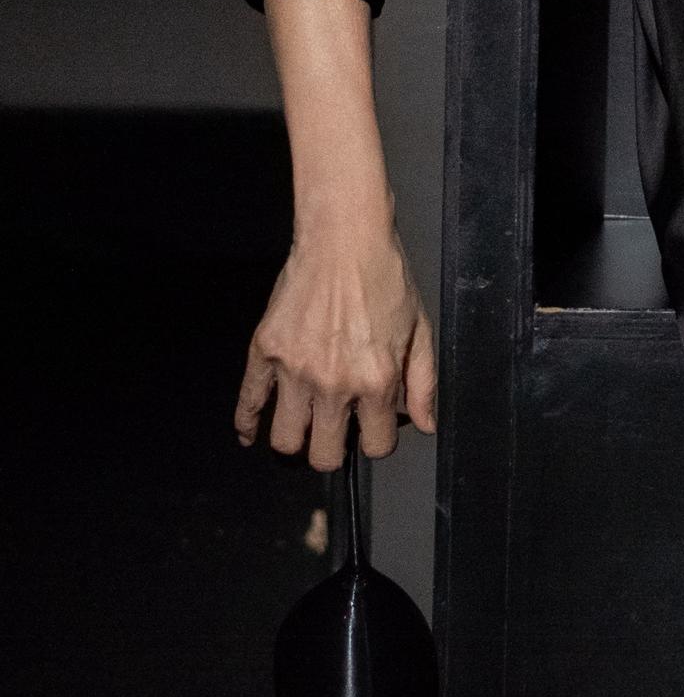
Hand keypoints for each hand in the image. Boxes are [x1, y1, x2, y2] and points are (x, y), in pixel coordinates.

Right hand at [236, 227, 436, 471]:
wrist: (344, 241)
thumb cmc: (386, 280)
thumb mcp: (420, 330)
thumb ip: (423, 383)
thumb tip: (425, 424)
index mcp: (376, 380)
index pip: (374, 446)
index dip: (376, 441)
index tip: (372, 429)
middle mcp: (333, 383)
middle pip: (322, 455)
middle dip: (332, 452)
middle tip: (335, 435)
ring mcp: (294, 370)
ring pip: (284, 438)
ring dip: (295, 440)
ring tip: (304, 428)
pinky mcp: (264, 353)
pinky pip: (247, 402)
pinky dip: (246, 424)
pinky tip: (251, 432)